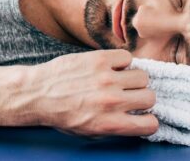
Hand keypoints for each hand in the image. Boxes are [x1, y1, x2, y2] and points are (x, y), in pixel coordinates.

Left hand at [25, 50, 157, 137]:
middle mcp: (113, 102)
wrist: (37, 94)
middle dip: (141, 97)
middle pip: (149, 97)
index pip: (151, 124)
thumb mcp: (91, 133)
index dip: (146, 119)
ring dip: (133, 78)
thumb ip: (116, 127)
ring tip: (119, 79)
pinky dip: (121, 61)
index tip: (139, 114)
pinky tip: (110, 66)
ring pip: (142, 76)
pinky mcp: (98, 59)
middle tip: (128, 94)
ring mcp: (106, 79)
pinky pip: (126, 56)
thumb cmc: (61, 114)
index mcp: (112, 124)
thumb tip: (136, 119)